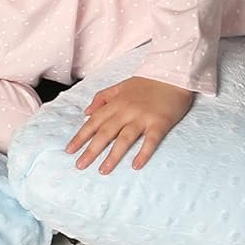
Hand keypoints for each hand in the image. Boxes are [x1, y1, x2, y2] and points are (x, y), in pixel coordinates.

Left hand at [65, 76, 194, 173]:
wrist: (174, 73)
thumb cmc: (148, 82)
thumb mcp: (121, 85)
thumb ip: (103, 97)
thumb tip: (87, 112)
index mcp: (116, 102)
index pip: (94, 121)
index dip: (81, 136)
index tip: (70, 150)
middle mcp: (127, 110)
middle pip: (106, 132)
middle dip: (91, 150)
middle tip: (80, 165)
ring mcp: (143, 117)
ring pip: (125, 138)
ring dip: (113, 156)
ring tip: (103, 171)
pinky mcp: (160, 122)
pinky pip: (151, 140)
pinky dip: (144, 153)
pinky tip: (136, 165)